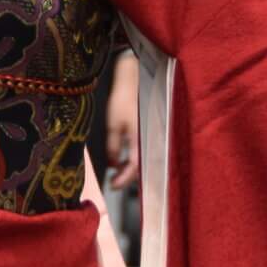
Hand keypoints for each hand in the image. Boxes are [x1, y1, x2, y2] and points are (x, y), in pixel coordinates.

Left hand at [103, 55, 139, 189]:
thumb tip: (113, 165)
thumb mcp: (113, 125)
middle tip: (114, 181)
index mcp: (141, 140)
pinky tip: (125, 158)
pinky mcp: (152, 131)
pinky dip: (136, 157)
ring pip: (145, 159)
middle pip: (142, 167)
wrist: (135, 80)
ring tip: (117, 171)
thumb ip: (114, 146)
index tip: (113, 186)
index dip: (124, 179)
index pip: (135, 168)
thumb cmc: (123, 100)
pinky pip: (146, 150)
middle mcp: (151, 140)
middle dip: (128, 177)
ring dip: (132, 168)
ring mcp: (153, 136)